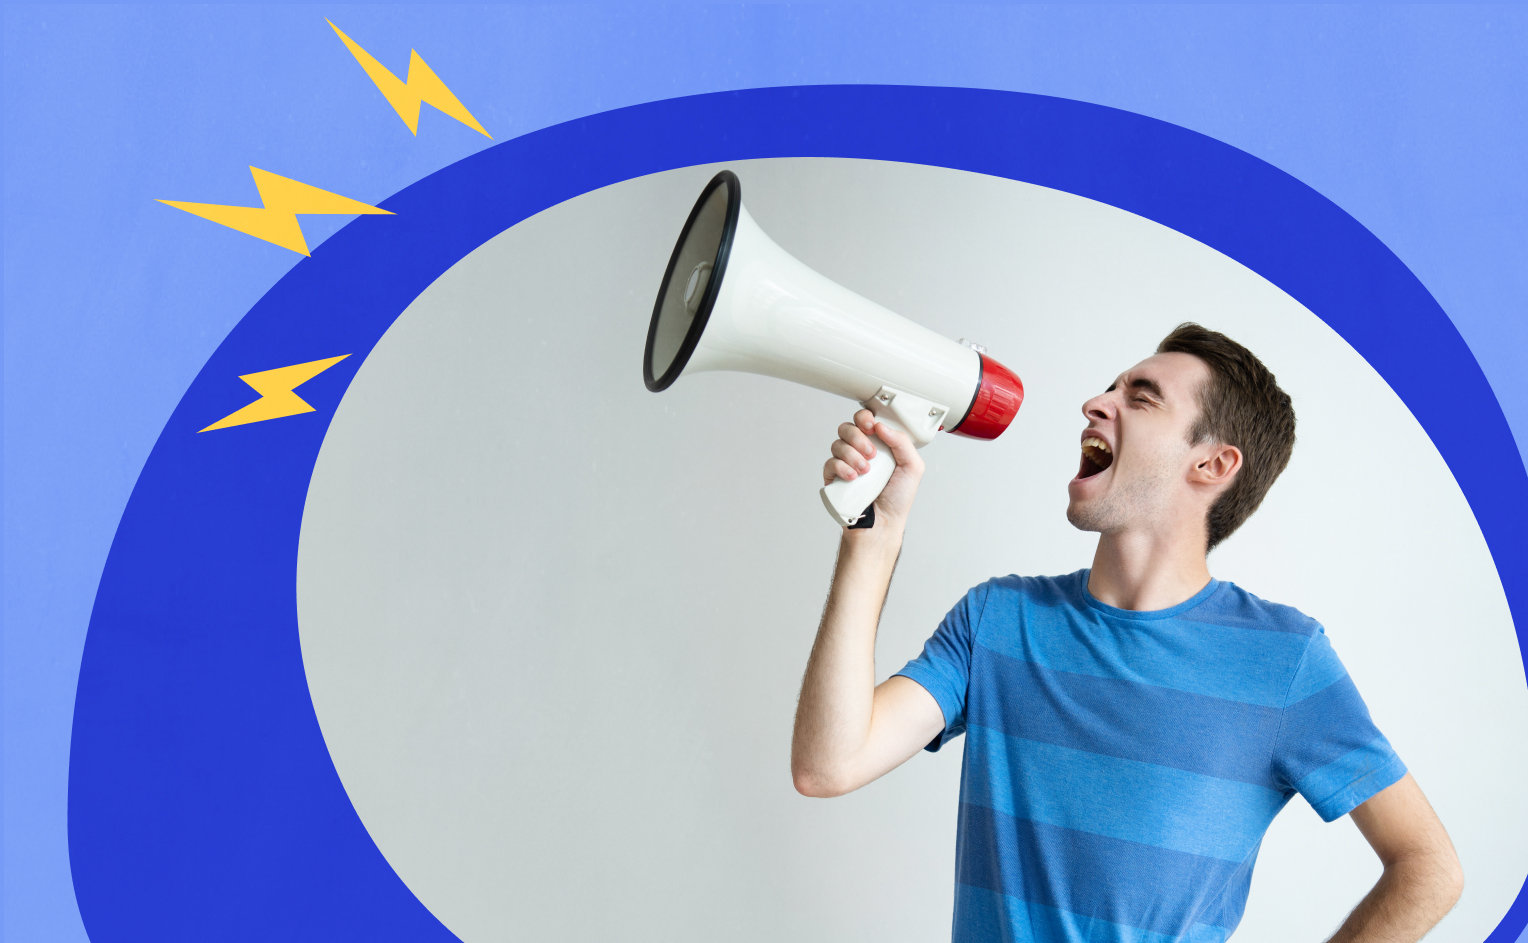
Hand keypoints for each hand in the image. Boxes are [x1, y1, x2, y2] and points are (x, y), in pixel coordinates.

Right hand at [822, 408, 925, 526]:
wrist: (883, 523)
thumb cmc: (898, 499)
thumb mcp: (912, 467)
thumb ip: (902, 442)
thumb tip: (881, 425)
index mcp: (879, 444)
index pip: (865, 420)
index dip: (865, 419)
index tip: (872, 428)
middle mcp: (861, 451)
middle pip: (847, 428)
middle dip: (858, 438)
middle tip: (872, 454)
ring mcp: (846, 463)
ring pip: (838, 444)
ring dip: (852, 455)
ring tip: (866, 471)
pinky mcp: (834, 477)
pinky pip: (830, 463)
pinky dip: (842, 468)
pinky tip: (853, 478)